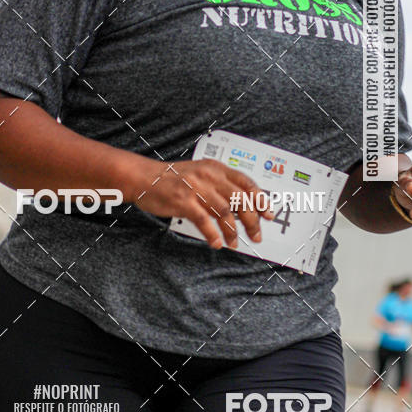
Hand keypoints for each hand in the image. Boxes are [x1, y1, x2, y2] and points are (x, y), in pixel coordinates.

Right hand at [134, 159, 271, 249]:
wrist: (143, 177)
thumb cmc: (172, 179)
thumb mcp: (200, 175)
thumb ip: (220, 186)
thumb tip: (242, 205)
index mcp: (215, 168)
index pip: (246, 182)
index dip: (260, 200)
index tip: (268, 215)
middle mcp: (208, 176)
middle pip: (240, 199)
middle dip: (252, 220)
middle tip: (256, 235)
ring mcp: (196, 188)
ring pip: (225, 212)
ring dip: (232, 231)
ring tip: (234, 243)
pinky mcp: (183, 202)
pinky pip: (204, 221)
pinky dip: (213, 235)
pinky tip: (216, 243)